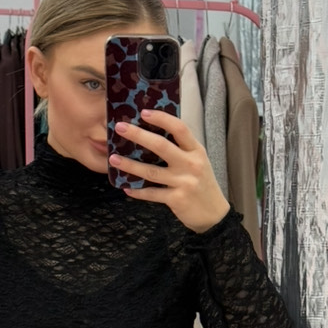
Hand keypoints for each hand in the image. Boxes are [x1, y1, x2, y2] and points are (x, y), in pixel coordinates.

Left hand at [109, 110, 231, 232]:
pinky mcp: (177, 199)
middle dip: (138, 135)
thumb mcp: (199, 162)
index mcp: (196, 151)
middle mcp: (191, 164)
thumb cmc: (202, 184)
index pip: (180, 129)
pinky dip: (138, 191)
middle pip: (161, 146)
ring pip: (151, 172)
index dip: (162, 119)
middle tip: (119, 128)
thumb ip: (182, 149)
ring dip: (130, 165)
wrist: (214, 214)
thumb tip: (153, 133)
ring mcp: (184, 182)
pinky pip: (152, 193)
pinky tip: (126, 187)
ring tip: (113, 159)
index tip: (144, 112)